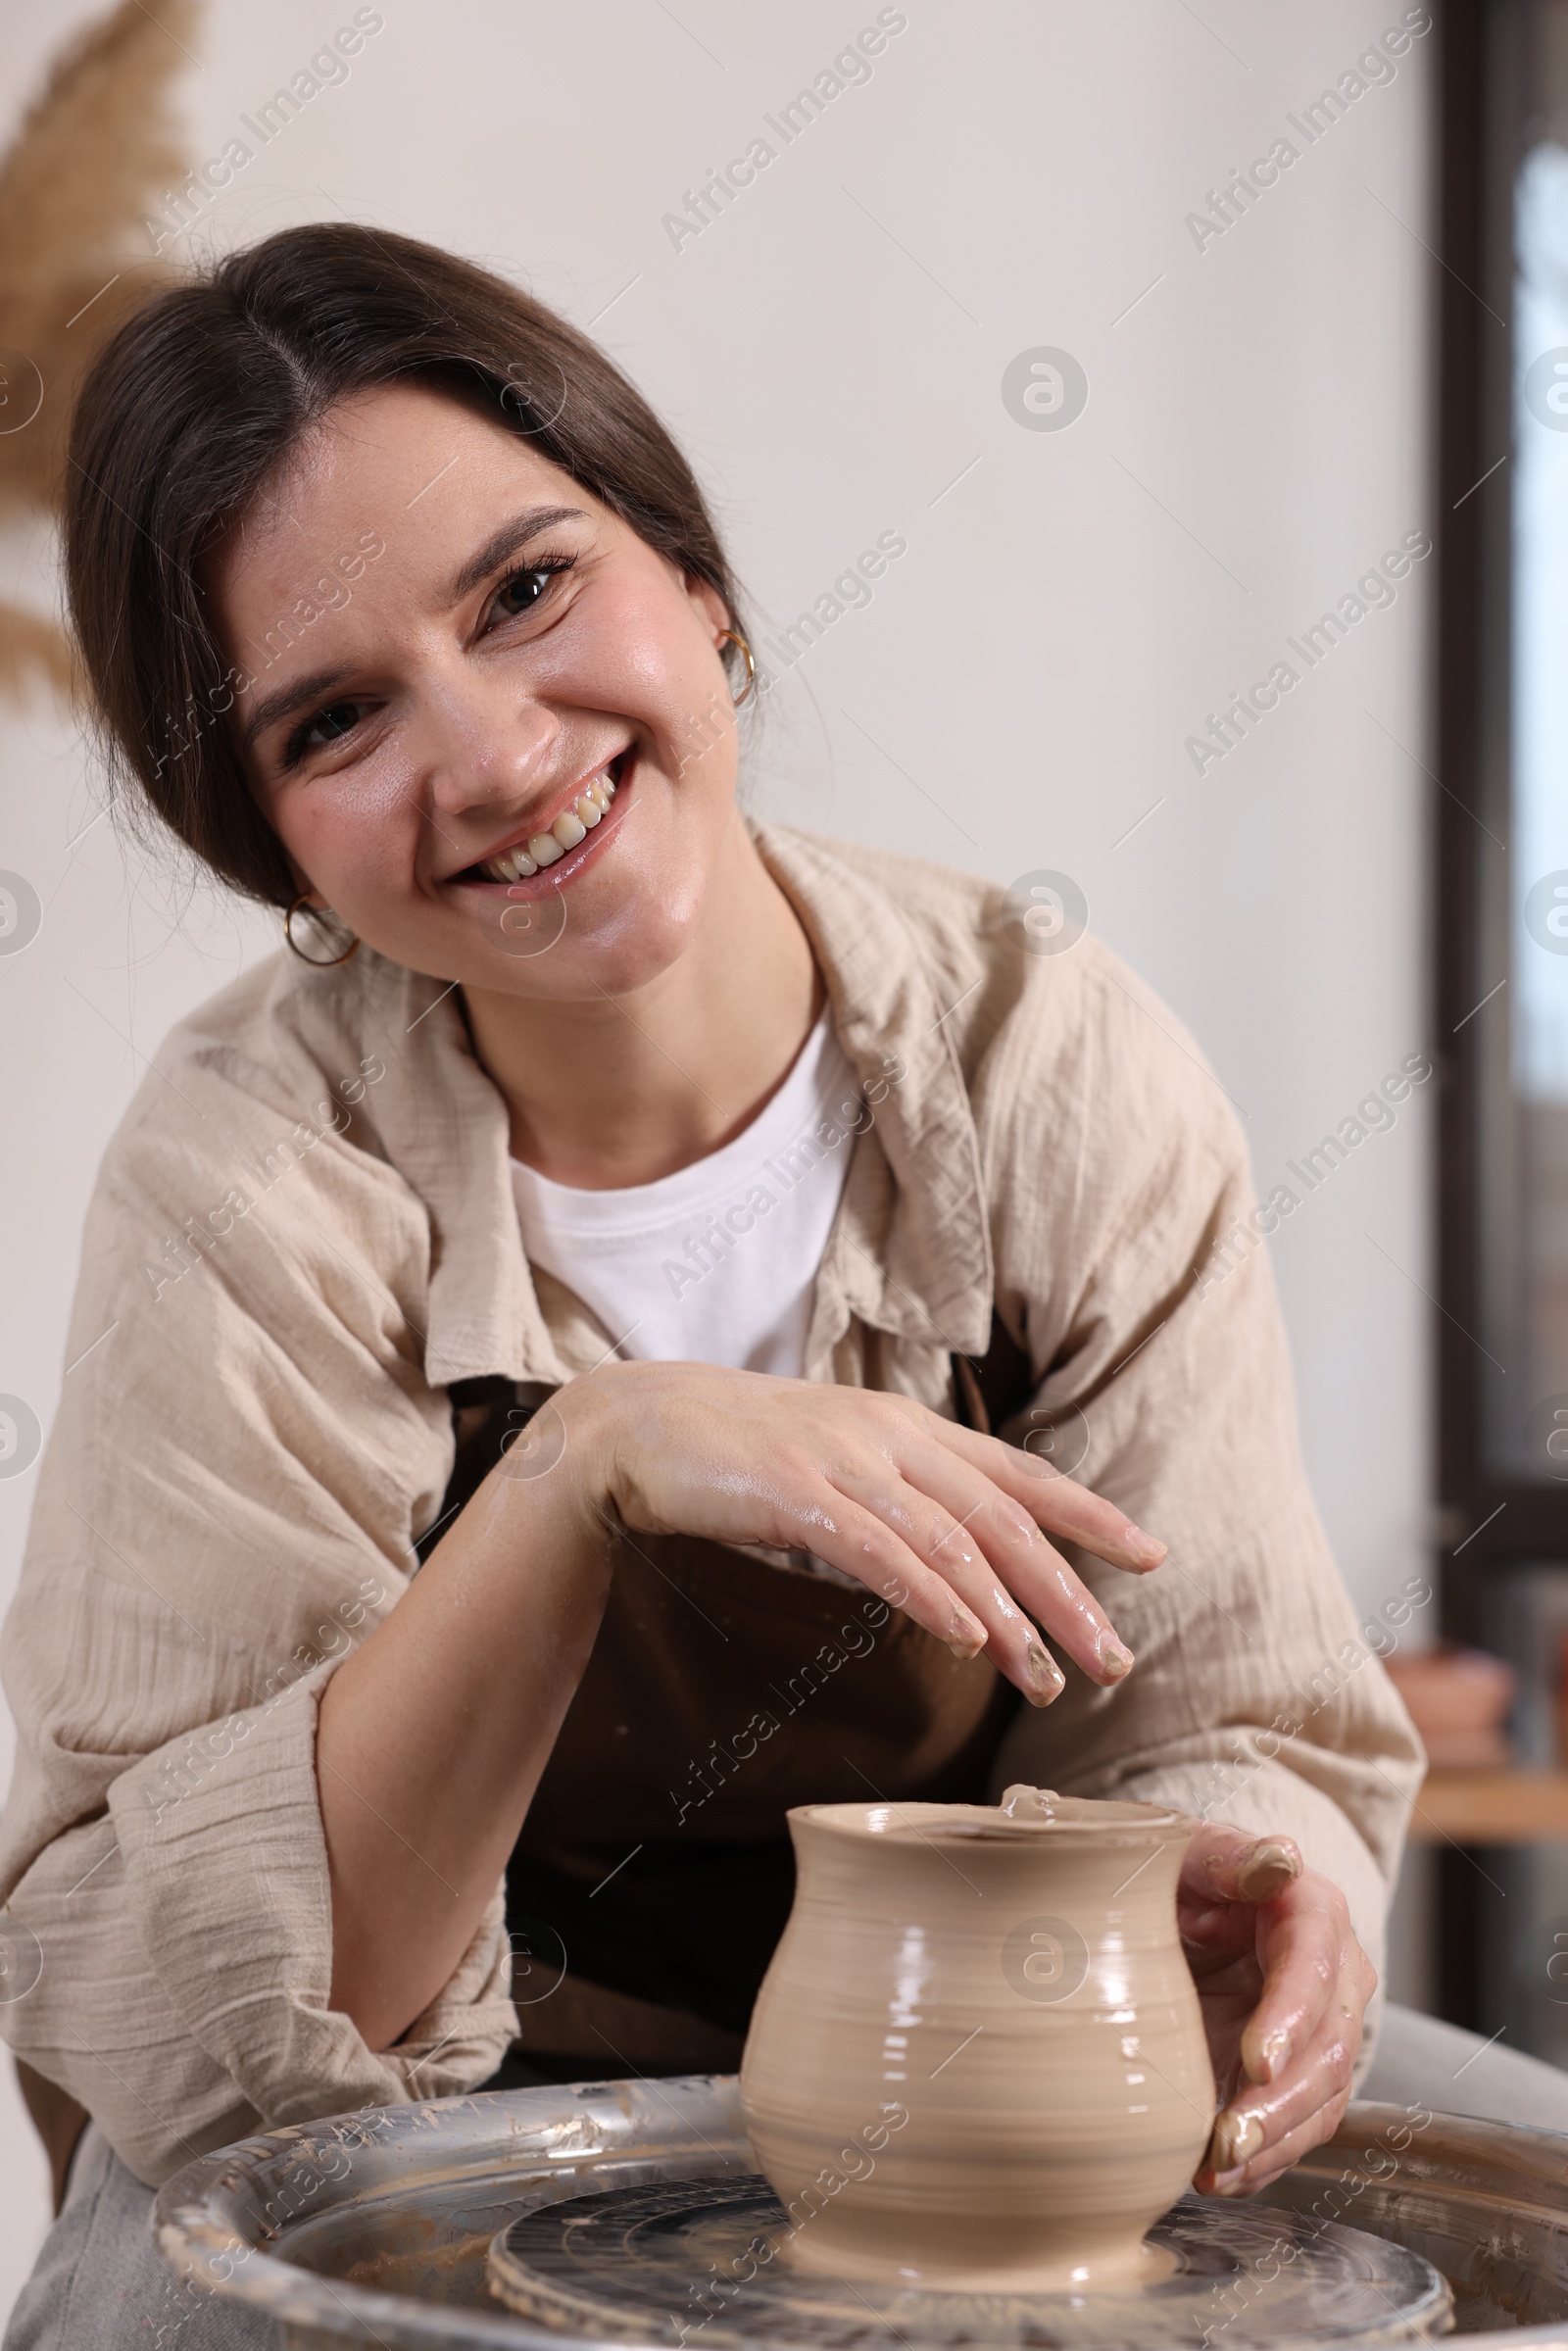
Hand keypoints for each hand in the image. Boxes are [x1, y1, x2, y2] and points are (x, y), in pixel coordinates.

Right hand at [561, 1361, 1165, 1703]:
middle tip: (1114, 1660)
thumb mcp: (838, 1466)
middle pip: (1003, 1518)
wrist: (638, 1425)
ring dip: (1009, 1616)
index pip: (1017, 1473)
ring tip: (1049, 1677)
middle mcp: (890, 1437)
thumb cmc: (739, 1456)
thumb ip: (900, 1504)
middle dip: (1068, 1593)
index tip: (1149, 1557)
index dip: (1088, 1514)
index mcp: (907, 1429)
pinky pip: (878, 1551)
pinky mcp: (795, 1496)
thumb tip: (962, 1573)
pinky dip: (930, 1596)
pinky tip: (967, 1638)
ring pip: (952, 1541)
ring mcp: (844, 1463)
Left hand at [1182, 1821, 1375, 2194]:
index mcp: (1311, 1911)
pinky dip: (1264, 2160)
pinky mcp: (1299, 2075)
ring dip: (1273, 2144)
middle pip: (1327, 2048)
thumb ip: (1230, 1857)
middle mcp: (1333, 1975)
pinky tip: (1222, 2178)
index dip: (1291, 2017)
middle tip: (1228, 2139)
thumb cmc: (1183, 1875)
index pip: (1314, 1966)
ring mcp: (1322, 2031)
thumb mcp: (1191, 1853)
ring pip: (1321, 2100)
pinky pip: (1298, 2128)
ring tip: (1216, 2171)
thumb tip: (1278, 1860)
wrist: (1180, 1909)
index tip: (1257, 2062)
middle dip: (1280, 2103)